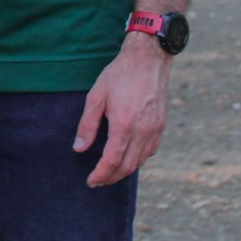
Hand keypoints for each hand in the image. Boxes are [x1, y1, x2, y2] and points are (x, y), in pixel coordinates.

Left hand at [73, 34, 171, 186]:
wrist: (149, 58)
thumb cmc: (120, 74)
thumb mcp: (96, 96)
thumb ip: (87, 125)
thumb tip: (79, 148)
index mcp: (123, 124)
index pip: (111, 162)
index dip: (100, 175)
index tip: (91, 181)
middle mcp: (142, 131)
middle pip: (126, 167)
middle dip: (111, 178)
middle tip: (98, 180)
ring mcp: (154, 129)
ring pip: (139, 161)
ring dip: (124, 170)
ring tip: (110, 171)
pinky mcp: (161, 125)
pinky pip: (150, 151)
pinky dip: (137, 159)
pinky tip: (128, 156)